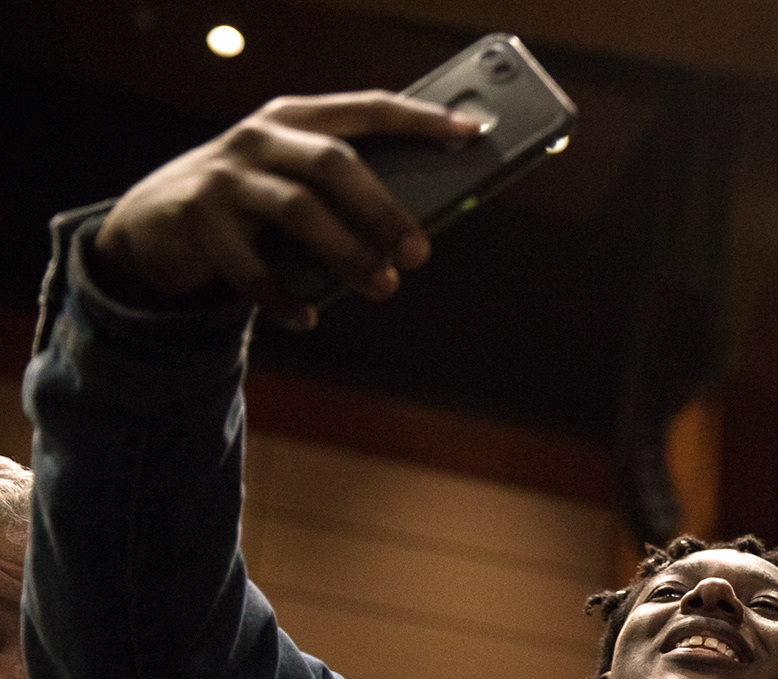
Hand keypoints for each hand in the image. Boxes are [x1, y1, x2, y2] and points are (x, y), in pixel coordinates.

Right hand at [94, 91, 480, 328]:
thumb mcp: (294, 183)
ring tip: (383, 288)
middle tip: (421, 255)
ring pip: (298, 211)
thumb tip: (423, 229)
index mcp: (295, 119)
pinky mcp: (195, 218)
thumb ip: (344, 192)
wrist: (152, 224)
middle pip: (334, 164)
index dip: (420, 120)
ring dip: (348, 254)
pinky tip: (307, 317)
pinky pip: (251, 266)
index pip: (366, 108)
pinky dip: (283, 297)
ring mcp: (224, 176)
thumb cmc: (253, 206)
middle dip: (383, 210)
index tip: (471, 133)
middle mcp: (259, 139)